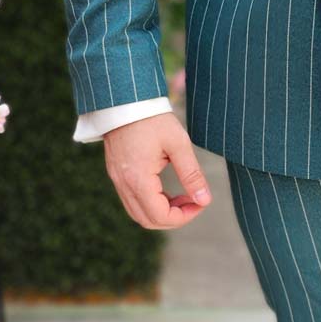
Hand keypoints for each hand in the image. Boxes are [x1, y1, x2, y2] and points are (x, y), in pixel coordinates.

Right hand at [103, 111, 211, 228]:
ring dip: (162, 212)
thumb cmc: (153, 119)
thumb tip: (204, 200)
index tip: (200, 203)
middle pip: (148, 220)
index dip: (184, 217)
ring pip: (138, 213)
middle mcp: (124, 184)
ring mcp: (117, 180)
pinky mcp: (116, 174)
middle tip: (193, 201)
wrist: (124, 101)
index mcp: (138, 179)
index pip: (160, 216)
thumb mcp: (178, 144)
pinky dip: (151, 203)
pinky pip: (133, 200)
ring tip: (182, 196)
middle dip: (174, 218)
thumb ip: (192, 174)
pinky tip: (167, 190)